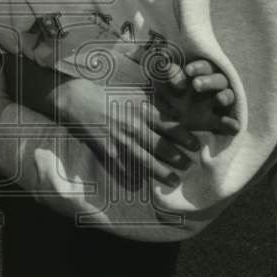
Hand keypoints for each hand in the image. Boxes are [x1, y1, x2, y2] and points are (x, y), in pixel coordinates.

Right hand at [58, 77, 201, 188]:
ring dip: (161, 171)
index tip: (196, 145)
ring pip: (145, 160)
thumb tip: (176, 112)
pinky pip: (123, 167)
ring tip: (174, 180)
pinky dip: (133, 177)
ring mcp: (120, 140)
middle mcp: (134, 126)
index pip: (170, 126)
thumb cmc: (110, 96)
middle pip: (160, 146)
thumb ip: (156, 102)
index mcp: (142, 110)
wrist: (80, 100)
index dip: (185, 137)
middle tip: (188, 165)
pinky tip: (143, 183)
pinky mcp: (108, 151)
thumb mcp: (136, 92)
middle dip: (177, 158)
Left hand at [155, 59, 238, 133]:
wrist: (169, 121)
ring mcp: (218, 104)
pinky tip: (234, 126)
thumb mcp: (163, 86)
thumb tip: (173, 75)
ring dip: (225, 96)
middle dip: (209, 81)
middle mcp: (213, 88)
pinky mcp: (220, 123)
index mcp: (200, 75)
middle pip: (218, 80)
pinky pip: (231, 122)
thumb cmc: (167, 96)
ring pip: (228, 95)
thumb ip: (168, 76)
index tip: (188, 71)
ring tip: (220, 99)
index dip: (197, 68)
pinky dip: (232, 124)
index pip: (204, 67)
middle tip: (196, 85)